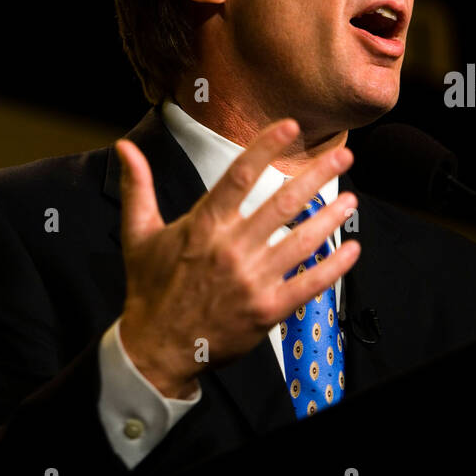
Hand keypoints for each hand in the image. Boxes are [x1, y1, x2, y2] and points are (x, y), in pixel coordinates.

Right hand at [115, 118, 359, 397]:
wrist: (156, 349)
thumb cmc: (150, 287)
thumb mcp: (137, 233)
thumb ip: (138, 187)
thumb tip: (123, 146)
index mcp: (203, 225)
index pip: (240, 175)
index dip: (266, 147)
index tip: (290, 126)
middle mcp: (230, 248)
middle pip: (282, 203)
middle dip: (317, 174)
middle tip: (343, 154)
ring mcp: (251, 281)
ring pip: (301, 241)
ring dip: (330, 217)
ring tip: (351, 198)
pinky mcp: (266, 310)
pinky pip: (307, 284)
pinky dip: (333, 267)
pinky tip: (351, 250)